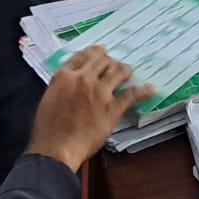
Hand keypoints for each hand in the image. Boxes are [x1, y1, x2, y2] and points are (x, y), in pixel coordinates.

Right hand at [27, 45, 152, 170]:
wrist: (56, 148)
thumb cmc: (47, 129)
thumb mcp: (49, 99)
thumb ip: (63, 86)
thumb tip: (72, 83)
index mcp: (65, 76)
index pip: (83, 56)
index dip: (94, 51)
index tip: (100, 51)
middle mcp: (84, 79)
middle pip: (101, 60)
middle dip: (109, 59)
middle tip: (114, 62)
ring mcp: (100, 92)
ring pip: (117, 71)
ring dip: (124, 69)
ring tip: (128, 71)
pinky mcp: (113, 108)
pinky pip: (132, 94)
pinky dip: (143, 91)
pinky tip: (150, 89)